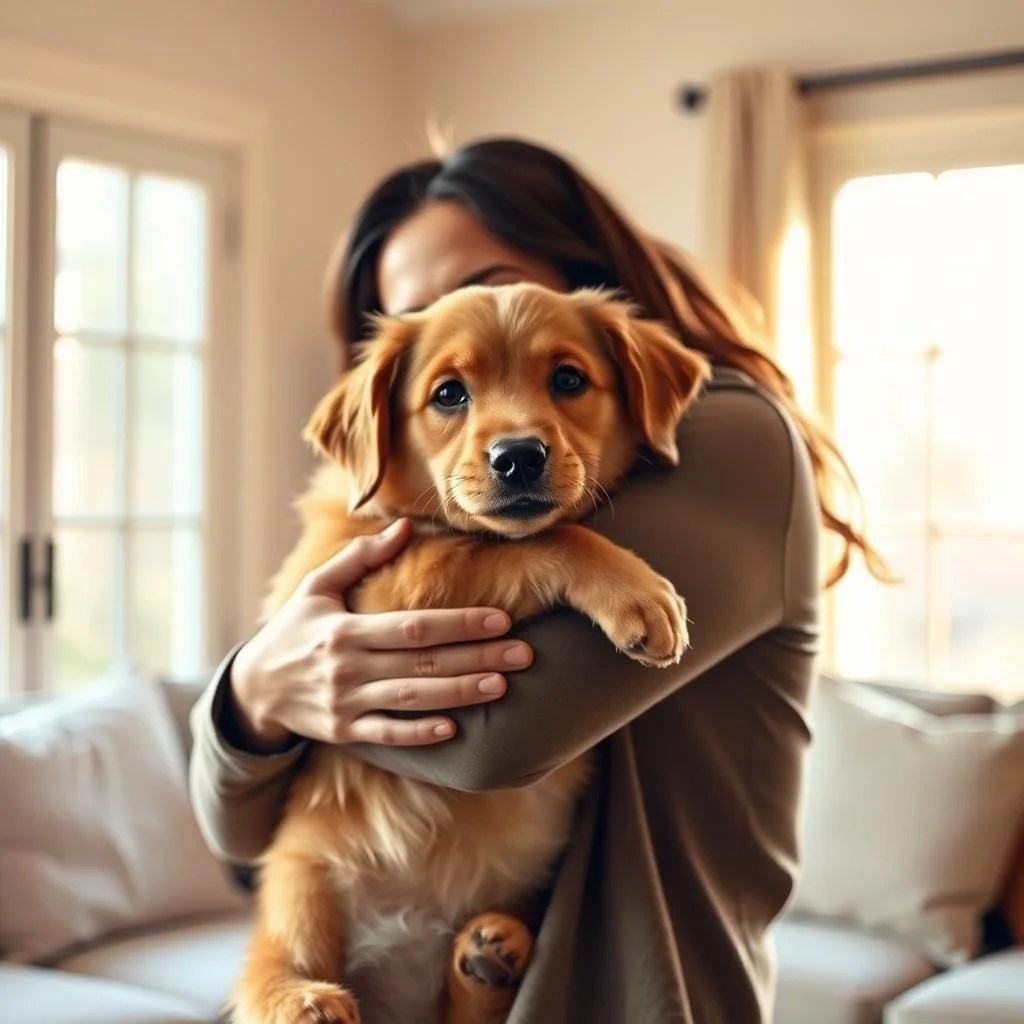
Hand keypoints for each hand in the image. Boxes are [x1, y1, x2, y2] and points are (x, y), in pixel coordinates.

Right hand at [226, 520, 532, 753]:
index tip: (501, 620)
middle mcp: (348, 667)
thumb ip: (359, 557)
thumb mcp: (316, 586)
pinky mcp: (344, 731)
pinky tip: (454, 728)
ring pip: (413, 699)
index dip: (460, 623)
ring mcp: (346, 703)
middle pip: (424, 663)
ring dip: (460, 693)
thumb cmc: (293, 629)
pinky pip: (388, 734)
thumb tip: (404, 526)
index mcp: (345, 629)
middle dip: (477, 657)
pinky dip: (420, 732)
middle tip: (525, 654)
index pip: (414, 627)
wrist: (254, 687)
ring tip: (502, 685)